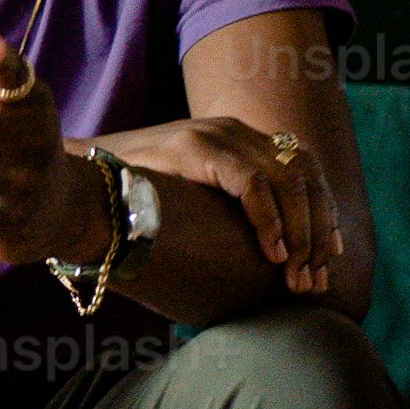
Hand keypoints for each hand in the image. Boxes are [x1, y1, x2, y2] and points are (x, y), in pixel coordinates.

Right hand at [96, 114, 337, 297]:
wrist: (79, 180)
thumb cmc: (131, 200)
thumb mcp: (192, 200)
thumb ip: (223, 210)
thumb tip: (261, 255)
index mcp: (238, 138)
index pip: (301, 167)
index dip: (323, 211)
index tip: (330, 255)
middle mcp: (234, 130)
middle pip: (304, 173)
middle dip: (318, 229)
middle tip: (317, 278)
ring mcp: (217, 136)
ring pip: (287, 180)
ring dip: (301, 232)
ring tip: (298, 273)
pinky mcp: (198, 150)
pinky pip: (253, 185)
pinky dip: (270, 220)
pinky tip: (274, 252)